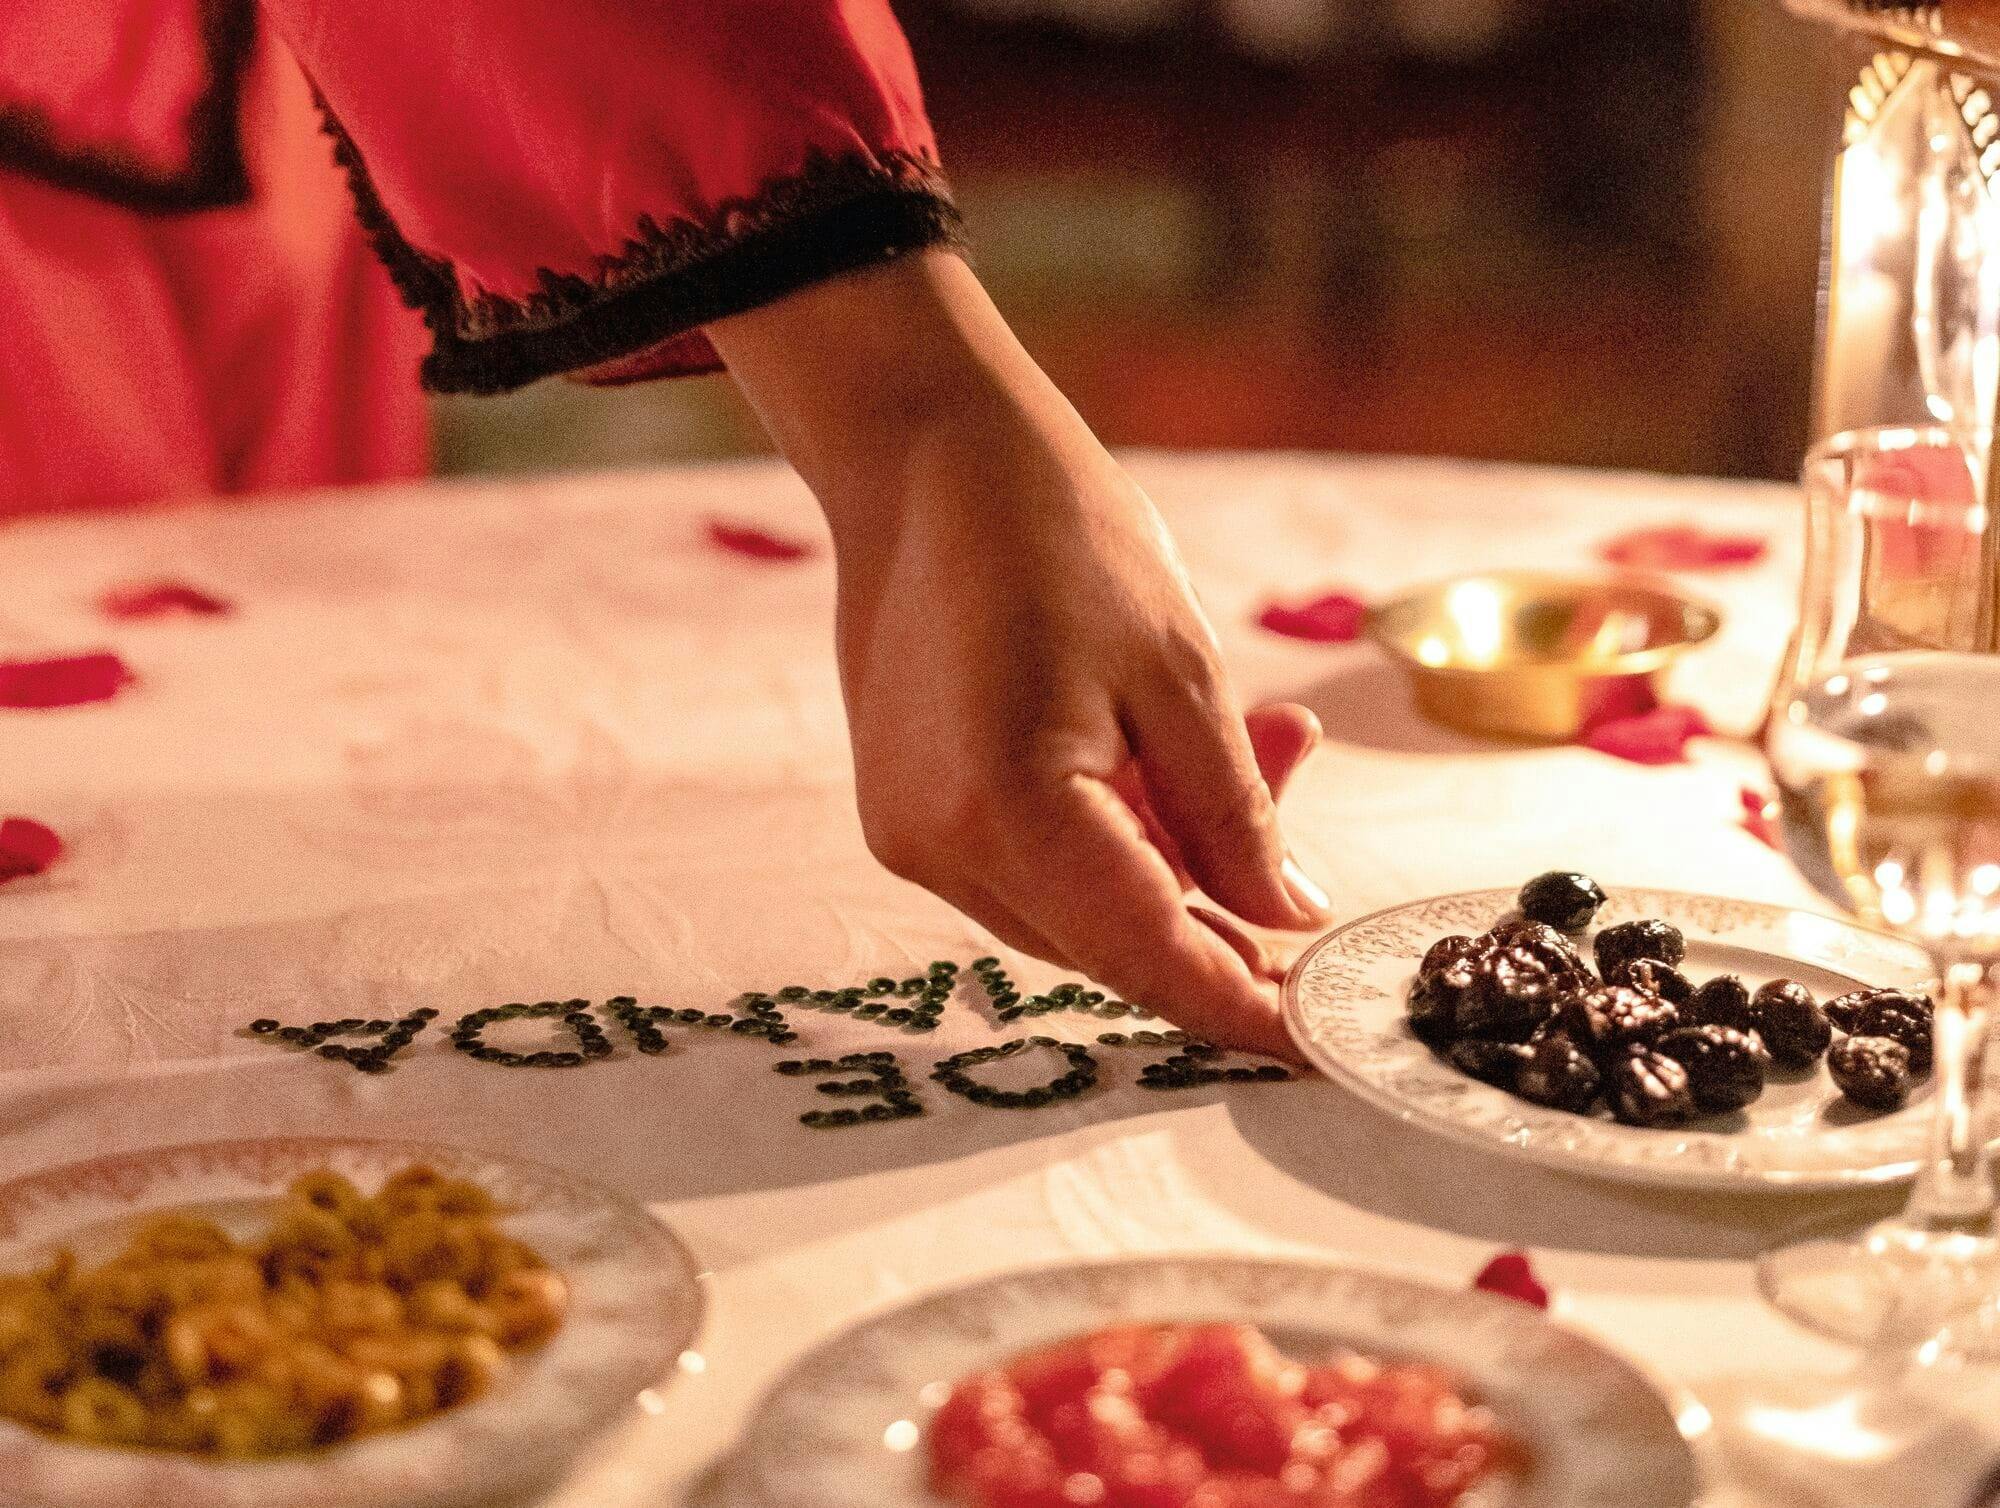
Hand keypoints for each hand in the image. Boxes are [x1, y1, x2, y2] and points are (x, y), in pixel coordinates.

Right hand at [708, 252, 1331, 1054]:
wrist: (924, 454)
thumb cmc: (1055, 532)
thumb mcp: (1180, 670)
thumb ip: (1235, 815)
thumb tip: (1286, 919)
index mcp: (1008, 811)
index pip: (1150, 956)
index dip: (1246, 1005)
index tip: (1328, 1036)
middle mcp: (942, 848)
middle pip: (1114, 945)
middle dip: (1224, 908)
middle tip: (1310, 817)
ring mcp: (913, 836)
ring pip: (1078, 911)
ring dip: (1174, 861)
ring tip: (1258, 742)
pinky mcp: (910, 813)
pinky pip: (1034, 867)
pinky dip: (1114, 836)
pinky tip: (1160, 755)